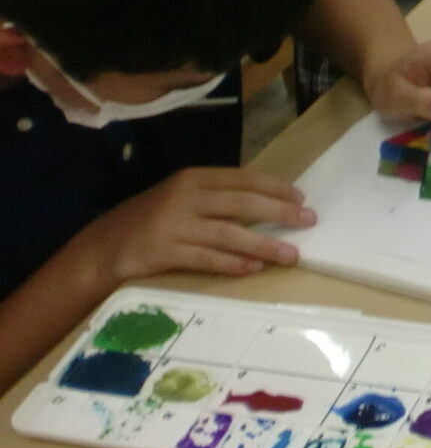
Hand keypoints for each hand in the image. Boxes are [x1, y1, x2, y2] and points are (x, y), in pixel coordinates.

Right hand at [76, 169, 313, 283]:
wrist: (105, 244)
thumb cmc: (154, 218)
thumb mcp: (183, 196)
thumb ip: (218, 196)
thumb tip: (269, 203)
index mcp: (194, 178)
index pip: (243, 179)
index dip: (274, 188)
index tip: (301, 199)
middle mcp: (186, 197)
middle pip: (241, 203)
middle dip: (279, 213)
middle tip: (308, 222)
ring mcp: (174, 224)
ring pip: (229, 234)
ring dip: (264, 245)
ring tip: (291, 255)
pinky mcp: (165, 252)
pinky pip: (206, 259)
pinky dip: (232, 264)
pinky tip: (254, 269)